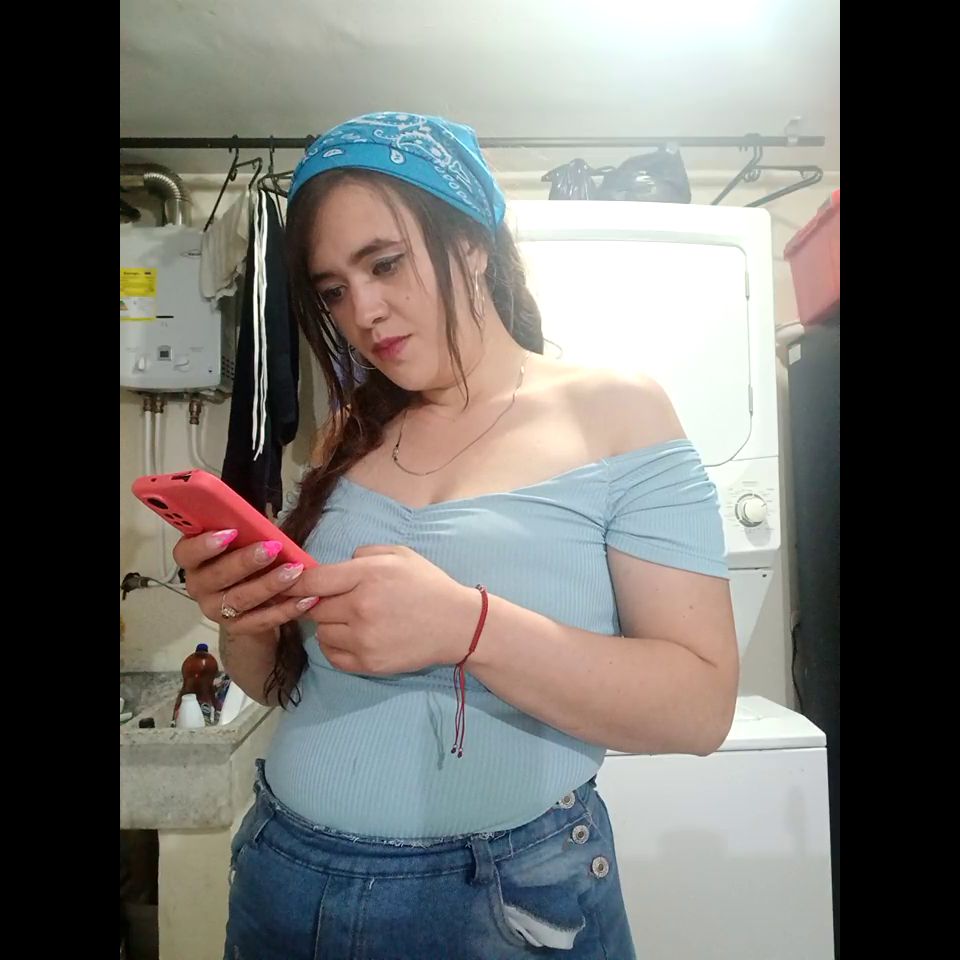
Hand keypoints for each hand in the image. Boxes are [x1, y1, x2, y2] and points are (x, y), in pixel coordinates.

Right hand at [173, 531, 320, 633]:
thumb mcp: (243, 540)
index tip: (230, 533)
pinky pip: (261, 621)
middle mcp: (198, 587)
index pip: (186, 553)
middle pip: (217, 576)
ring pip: (240, 599)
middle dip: (246, 561)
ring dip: (270, 584)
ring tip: (295, 571)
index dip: (205, 544)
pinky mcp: (236, 628)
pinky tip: (307, 598)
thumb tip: (261, 520)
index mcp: (194, 560)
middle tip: (273, 548)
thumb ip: (245, 530)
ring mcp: (215, 610)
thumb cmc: (245, 557)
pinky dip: (286, 609)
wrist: (253, 599)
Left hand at [288, 545, 479, 673]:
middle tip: (337, 601)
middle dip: (320, 603)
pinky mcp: (368, 663)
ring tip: (352, 620)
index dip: (294, 581)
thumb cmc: (428, 585)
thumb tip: (336, 566)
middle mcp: (361, 607)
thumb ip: (363, 554)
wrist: (457, 625)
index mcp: (368, 576)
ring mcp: (363, 639)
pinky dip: (336, 646)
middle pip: (314, 607)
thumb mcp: (400, 554)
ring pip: (321, 632)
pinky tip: (352, 637)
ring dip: (330, 625)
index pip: (313, 580)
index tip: (287, 582)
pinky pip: (331, 655)